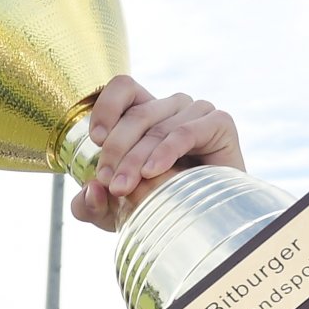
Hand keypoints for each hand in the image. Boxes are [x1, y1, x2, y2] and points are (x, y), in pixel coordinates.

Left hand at [70, 75, 244, 231]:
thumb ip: (90, 205)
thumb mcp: (114, 211)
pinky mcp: (219, 123)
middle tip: (108, 183)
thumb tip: (89, 190)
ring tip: (124, 188)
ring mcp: (196, 112)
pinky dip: (166, 152)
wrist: (208, 221)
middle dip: (115, 152)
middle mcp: (170, 106)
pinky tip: (153, 172)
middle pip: (136, 115)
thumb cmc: (160, 208)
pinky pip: (186, 132)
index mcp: (145, 112)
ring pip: (157, 128)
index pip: (123, 88)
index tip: (95, 140)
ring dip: (136, 159)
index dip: (106, 108)